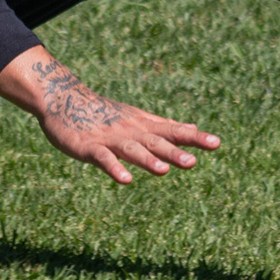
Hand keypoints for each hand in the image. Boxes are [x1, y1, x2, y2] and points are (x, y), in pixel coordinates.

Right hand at [0, 45, 218, 183]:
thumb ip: (166, 126)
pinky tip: (126, 180)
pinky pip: (104, 159)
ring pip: (132, 150)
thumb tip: (193, 128)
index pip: (173, 131)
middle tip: (194, 161)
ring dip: (147, 160)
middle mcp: (131, 132)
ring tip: (164, 171)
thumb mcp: (139, 118)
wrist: (64, 99)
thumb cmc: (105, 112)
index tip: (216, 143)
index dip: (194, 137)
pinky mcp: (90, 147)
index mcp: (143, 126)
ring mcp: (111, 139)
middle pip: (156, 142)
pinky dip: (114, 168)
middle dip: (174, 151)